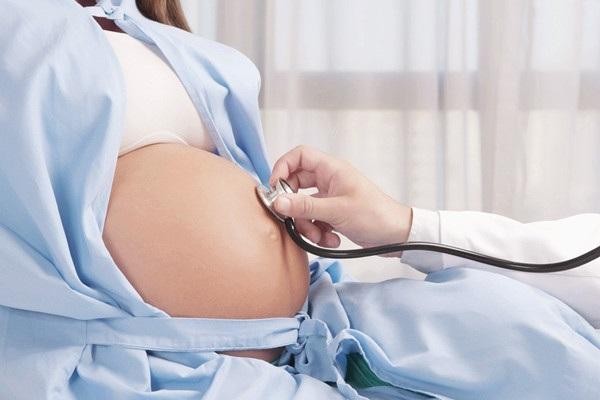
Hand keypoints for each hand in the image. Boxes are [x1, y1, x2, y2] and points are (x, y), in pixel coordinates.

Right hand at [270, 145, 412, 253]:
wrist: (398, 236)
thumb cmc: (376, 216)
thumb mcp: (336, 211)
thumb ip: (305, 206)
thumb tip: (278, 202)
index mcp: (332, 169)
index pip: (299, 156)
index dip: (282, 168)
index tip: (275, 188)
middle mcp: (330, 180)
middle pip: (297, 185)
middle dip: (294, 205)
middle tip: (292, 218)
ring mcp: (331, 197)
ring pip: (304, 205)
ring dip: (307, 224)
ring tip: (319, 236)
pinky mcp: (333, 214)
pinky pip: (314, 219)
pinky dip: (318, 231)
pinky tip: (330, 239)